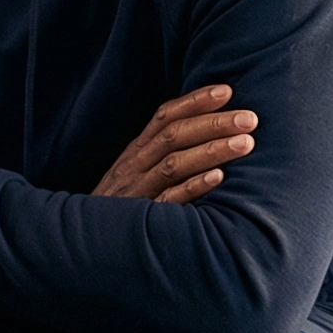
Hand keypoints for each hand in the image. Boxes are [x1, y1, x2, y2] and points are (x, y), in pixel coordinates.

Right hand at [95, 84, 256, 204]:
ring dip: (211, 150)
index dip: (194, 101)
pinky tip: (219, 178)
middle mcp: (135, 165)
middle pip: (174, 136)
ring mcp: (137, 190)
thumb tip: (206, 131)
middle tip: (250, 119)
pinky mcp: (141, 218)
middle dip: (213, 123)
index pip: (164, 117)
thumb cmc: (120, 205)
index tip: (227, 91)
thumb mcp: (133, 173)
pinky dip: (193, 187)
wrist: (82, 242)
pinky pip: (168, 200)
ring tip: (246, 143)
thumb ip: (160, 153)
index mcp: (136, 151)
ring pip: (174, 163)